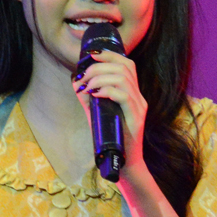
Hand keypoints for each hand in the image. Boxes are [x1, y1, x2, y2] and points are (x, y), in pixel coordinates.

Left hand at [73, 47, 147, 180]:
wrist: (124, 162)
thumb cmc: (111, 137)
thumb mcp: (97, 112)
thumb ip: (89, 97)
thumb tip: (76, 81)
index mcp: (133, 93)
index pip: (127, 64)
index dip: (109, 55)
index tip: (91, 56)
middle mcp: (139, 97)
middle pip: (123, 67)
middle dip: (99, 68)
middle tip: (84, 78)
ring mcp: (139, 106)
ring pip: (122, 78)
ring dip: (100, 79)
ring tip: (88, 88)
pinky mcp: (136, 117)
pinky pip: (123, 95)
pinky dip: (107, 91)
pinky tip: (95, 95)